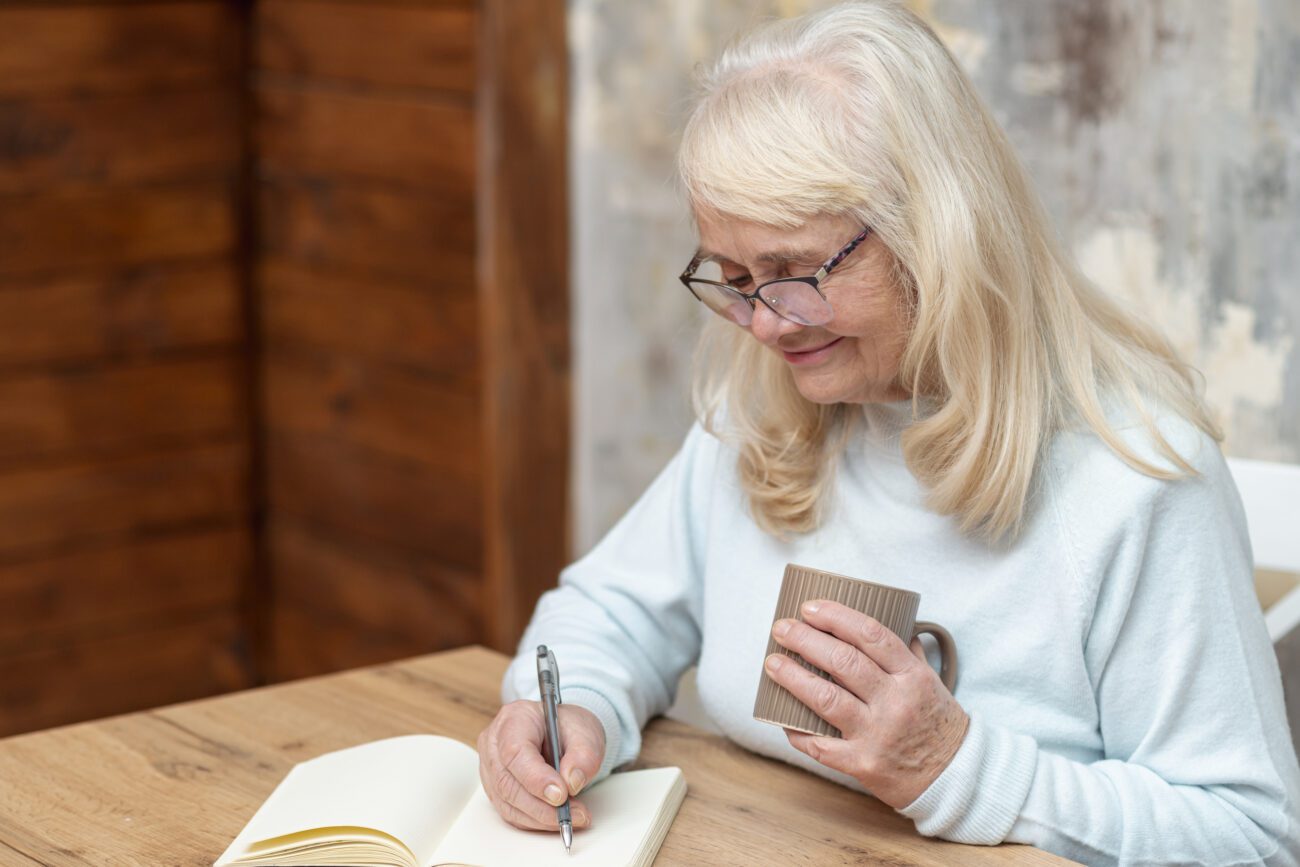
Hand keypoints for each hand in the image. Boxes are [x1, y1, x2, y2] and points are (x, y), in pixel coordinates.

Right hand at [477, 700, 604, 830]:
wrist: (562, 732)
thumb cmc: (569, 727)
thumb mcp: (586, 732)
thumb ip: (583, 755)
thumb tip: (572, 783)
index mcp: (514, 718)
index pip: (515, 752)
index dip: (536, 778)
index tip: (562, 795)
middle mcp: (494, 742)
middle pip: (508, 782)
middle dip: (542, 806)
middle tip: (573, 813)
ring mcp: (491, 766)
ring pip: (507, 802)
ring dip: (541, 817)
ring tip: (572, 817)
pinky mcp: (495, 788)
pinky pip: (510, 811)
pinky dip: (535, 820)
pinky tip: (556, 818)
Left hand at [765, 600, 968, 808]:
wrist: (956, 778)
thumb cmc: (939, 724)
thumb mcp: (932, 682)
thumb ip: (907, 652)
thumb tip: (890, 618)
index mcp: (912, 677)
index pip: (871, 635)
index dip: (837, 617)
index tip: (810, 608)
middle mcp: (895, 703)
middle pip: (843, 662)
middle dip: (805, 640)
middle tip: (781, 629)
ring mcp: (877, 735)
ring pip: (826, 699)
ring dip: (793, 678)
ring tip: (772, 663)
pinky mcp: (863, 764)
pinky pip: (820, 745)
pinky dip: (797, 731)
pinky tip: (780, 717)